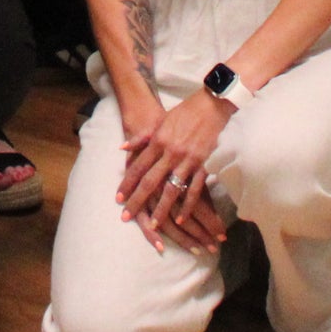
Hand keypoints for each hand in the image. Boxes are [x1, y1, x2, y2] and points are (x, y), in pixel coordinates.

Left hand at [118, 87, 232, 255]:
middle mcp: (171, 153)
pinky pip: (194, 191)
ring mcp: (188, 161)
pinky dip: (187, 206)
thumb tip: (122, 148)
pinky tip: (181, 219)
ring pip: (171, 190)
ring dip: (161, 209)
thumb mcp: (160, 122)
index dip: (127, 183)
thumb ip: (142, 138)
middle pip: (151, 181)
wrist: (212, 106)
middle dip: (137, 200)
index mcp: (158, 141)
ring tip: (153, 225)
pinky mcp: (205, 166)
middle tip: (126, 216)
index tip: (118, 198)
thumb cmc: (184, 113)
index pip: (138, 166)